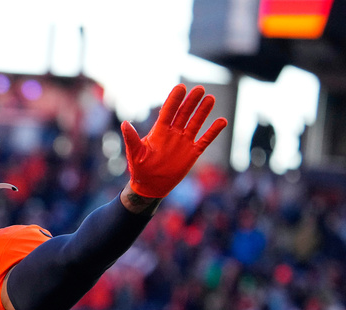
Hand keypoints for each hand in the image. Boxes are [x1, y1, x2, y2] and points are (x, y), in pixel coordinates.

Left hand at [121, 84, 227, 198]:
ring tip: (210, 98)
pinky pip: (205, 140)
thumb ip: (131, 138)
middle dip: (191, 101)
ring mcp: (184, 141)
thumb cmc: (140, 169)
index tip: (181, 87)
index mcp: (159, 131)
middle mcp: (173, 133)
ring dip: (203, 111)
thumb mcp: (135, 153)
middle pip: (184, 113)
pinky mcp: (192, 152)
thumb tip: (124, 123)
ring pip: (196, 123)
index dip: (174, 99)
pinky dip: (213, 132)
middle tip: (199, 89)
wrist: (150, 186)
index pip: (168, 111)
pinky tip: (222, 121)